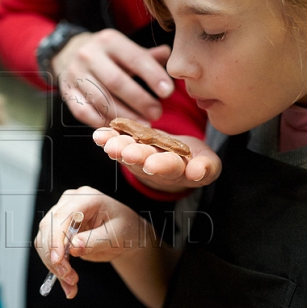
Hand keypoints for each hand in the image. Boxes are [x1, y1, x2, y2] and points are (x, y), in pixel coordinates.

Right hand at [34, 187, 148, 298]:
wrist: (127, 234)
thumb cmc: (125, 229)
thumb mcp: (116, 236)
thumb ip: (94, 241)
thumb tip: (73, 247)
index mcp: (86, 198)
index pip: (61, 216)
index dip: (55, 238)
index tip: (57, 260)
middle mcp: (69, 203)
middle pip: (48, 228)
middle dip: (54, 256)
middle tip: (68, 277)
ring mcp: (61, 216)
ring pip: (44, 241)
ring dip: (53, 266)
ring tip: (71, 285)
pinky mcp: (58, 231)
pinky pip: (48, 250)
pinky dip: (55, 268)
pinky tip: (67, 283)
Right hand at [53, 29, 172, 127]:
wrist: (69, 52)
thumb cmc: (107, 54)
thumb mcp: (126, 48)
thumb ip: (147, 56)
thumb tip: (169, 55)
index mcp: (109, 40)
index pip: (135, 58)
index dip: (153, 76)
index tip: (168, 92)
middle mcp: (89, 55)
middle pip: (117, 81)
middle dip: (140, 100)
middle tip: (157, 114)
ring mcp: (74, 74)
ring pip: (101, 100)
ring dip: (124, 115)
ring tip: (142, 125)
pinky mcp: (67, 92)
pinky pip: (85, 111)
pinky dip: (102, 121)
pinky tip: (118, 127)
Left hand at [93, 127, 220, 192]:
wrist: (178, 156)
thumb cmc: (196, 159)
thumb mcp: (207, 162)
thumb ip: (206, 167)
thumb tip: (198, 172)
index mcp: (177, 171)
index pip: (170, 168)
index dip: (162, 166)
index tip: (152, 164)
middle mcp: (154, 167)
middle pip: (145, 161)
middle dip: (137, 156)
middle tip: (128, 153)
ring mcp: (139, 158)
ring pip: (128, 152)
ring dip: (118, 147)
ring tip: (109, 144)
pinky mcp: (128, 148)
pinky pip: (117, 142)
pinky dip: (108, 138)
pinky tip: (98, 135)